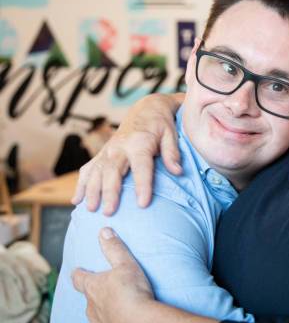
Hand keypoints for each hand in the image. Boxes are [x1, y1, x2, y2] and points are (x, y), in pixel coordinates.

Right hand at [72, 93, 183, 214]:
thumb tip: (177, 172)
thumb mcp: (171, 135)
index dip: (142, 185)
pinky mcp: (101, 154)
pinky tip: (77, 200)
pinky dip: (81, 184)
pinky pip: (88, 169)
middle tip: (108, 212)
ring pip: (96, 172)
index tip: (143, 204)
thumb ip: (172, 153)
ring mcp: (108, 150)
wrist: (145, 110)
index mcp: (139, 143)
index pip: (141, 167)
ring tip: (91, 209)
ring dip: (91, 191)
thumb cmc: (161, 126)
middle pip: (113, 171)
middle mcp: (119, 147)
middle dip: (109, 192)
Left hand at [72, 228, 153, 322]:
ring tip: (114, 311)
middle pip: (88, 300)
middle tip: (104, 292)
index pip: (79, 279)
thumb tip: (104, 230)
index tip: (77, 271)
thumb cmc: (132, 293)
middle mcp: (91, 307)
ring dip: (102, 313)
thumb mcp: (126, 264)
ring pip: (95, 317)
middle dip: (94, 296)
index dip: (78, 274)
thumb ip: (114, 248)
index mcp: (93, 287)